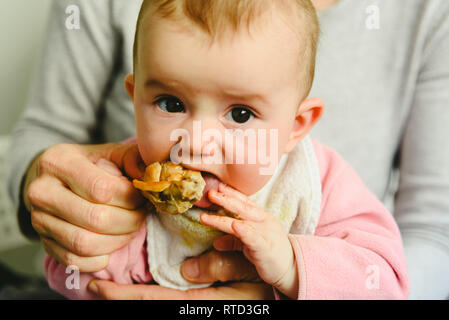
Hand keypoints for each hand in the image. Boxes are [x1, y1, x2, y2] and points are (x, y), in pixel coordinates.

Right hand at [24, 142, 146, 271]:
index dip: (130, 198)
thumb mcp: (110, 153)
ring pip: (84, 243)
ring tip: (129, 229)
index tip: (141, 197)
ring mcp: (39, 219)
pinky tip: (111, 245)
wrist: (53, 178)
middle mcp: (41, 191)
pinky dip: (98, 259)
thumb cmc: (89, 165)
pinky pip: (73, 260)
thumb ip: (132, 158)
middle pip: (96, 219)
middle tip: (140, 215)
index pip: (102, 189)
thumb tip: (150, 175)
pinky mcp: (44, 242)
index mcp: (59, 162)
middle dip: (129, 221)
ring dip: (117, 241)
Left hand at [88, 250, 274, 299]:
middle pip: (146, 303)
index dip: (122, 296)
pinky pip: (166, 296)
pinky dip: (146, 292)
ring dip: (129, 294)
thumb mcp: (248, 275)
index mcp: (199, 302)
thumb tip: (185, 270)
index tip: (96, 287)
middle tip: (91, 284)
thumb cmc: (263, 284)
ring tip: (107, 283)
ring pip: (154, 300)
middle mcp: (190, 304)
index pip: (152, 300)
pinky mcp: (195, 299)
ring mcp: (192, 303)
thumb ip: (221, 268)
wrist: (273, 295)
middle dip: (117, 297)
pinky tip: (138, 284)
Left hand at [200, 183, 298, 297]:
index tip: (218, 186)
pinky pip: (252, 237)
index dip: (231, 193)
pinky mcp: (265, 246)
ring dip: (222, 219)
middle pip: (242, 207)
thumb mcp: (250, 244)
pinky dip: (243, 231)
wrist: (291, 269)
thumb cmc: (270, 254)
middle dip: (225, 199)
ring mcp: (265, 232)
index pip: (245, 202)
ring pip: (241, 222)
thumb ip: (234, 240)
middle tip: (210, 193)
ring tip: (206, 216)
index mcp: (261, 217)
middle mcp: (263, 221)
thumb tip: (216, 243)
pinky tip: (234, 226)